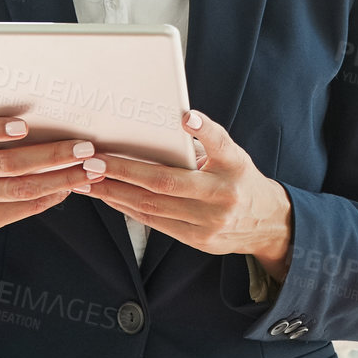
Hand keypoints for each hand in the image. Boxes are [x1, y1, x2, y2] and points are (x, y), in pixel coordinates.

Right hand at [0, 107, 104, 284]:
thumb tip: (34, 98)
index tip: (24, 126)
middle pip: (10, 164)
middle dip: (52, 155)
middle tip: (85, 147)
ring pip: (22, 189)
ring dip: (61, 179)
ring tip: (90, 169)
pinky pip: (24, 208)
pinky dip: (51, 196)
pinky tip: (71, 186)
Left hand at [75, 108, 292, 275]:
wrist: (267, 223)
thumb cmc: (241, 180)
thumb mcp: (233, 157)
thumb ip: (206, 145)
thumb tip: (168, 127)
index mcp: (234, 167)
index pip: (219, 145)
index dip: (203, 131)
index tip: (186, 117)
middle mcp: (222, 196)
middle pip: (166, 183)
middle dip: (124, 171)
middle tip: (94, 161)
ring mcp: (209, 222)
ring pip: (152, 207)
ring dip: (116, 192)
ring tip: (90, 180)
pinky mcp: (198, 240)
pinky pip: (155, 223)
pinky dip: (128, 208)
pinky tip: (110, 197)